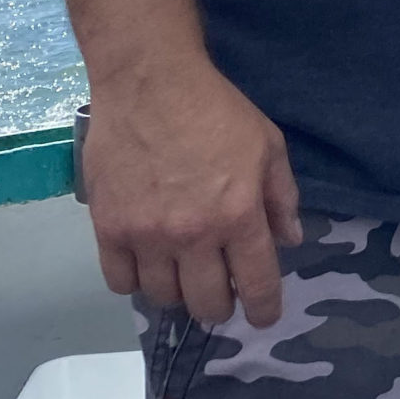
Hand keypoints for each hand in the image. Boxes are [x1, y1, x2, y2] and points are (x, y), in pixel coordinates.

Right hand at [85, 61, 302, 327]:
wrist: (150, 83)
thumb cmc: (216, 110)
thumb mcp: (268, 146)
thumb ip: (281, 198)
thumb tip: (290, 241)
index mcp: (239, 216)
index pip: (256, 285)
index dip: (264, 309)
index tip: (263, 315)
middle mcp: (193, 235)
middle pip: (207, 303)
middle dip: (220, 306)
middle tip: (220, 291)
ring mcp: (147, 235)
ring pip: (163, 298)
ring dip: (178, 293)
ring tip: (182, 274)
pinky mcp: (109, 228)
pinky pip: (119, 282)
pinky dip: (135, 281)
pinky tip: (146, 264)